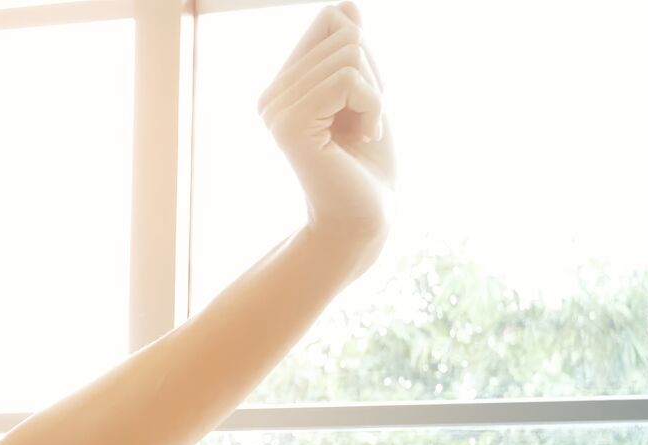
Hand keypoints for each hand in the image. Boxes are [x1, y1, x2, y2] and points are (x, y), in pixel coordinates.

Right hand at [263, 2, 396, 265]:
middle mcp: (271, 96)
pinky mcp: (289, 126)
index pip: (332, 20)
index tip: (362, 100)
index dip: (366, 51)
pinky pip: (347, 80)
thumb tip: (345, 5)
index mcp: (284, 86)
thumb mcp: (366, 94)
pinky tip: (366, 135)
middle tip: (365, 120)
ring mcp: (275, 110)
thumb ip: (350, 51)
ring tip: (364, 129)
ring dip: (376, 93)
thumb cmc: (368, 165)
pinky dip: (374, 105)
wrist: (363, 220)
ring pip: (350, 53)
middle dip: (375, 74)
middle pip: (345, 33)